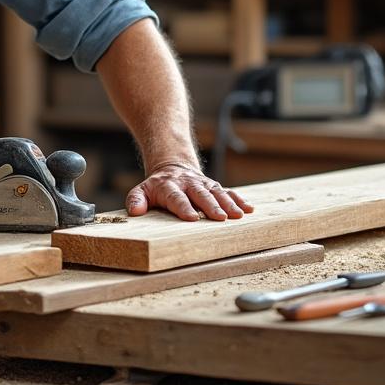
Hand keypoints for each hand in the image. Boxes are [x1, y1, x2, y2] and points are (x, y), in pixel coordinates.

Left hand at [126, 163, 252, 221]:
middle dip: (211, 206)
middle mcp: (188, 184)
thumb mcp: (141, 190)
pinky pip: (228, 192)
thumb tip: (135, 212)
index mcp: (169, 186)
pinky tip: (249, 210)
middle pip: (200, 194)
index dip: (184, 207)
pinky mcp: (214, 186)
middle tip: (220, 218)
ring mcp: (203, 184)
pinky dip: (239, 200)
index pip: (177, 198)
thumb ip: (136, 200)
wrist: (172, 166)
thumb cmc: (156, 187)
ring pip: (217, 192)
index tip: (192, 218)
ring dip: (229, 203)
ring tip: (238, 215)